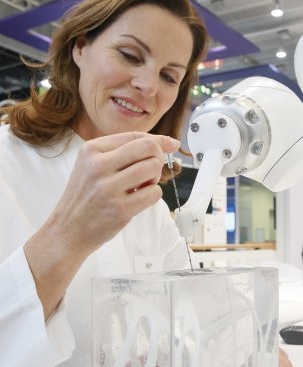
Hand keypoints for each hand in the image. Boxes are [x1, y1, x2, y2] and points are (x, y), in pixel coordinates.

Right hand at [24, 132, 179, 319]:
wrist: (67, 230)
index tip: (171, 145)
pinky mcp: (120, 209)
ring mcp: (109, 188)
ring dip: (155, 178)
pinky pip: (154, 193)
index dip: (159, 140)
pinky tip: (138, 199)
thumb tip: (169, 143)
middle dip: (158, 158)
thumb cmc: (87, 196)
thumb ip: (125, 151)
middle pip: (149, 148)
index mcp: (92, 150)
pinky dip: (152, 195)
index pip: (136, 136)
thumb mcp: (94, 165)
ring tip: (142, 186)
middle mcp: (98, 165)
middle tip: (150, 171)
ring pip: (153, 168)